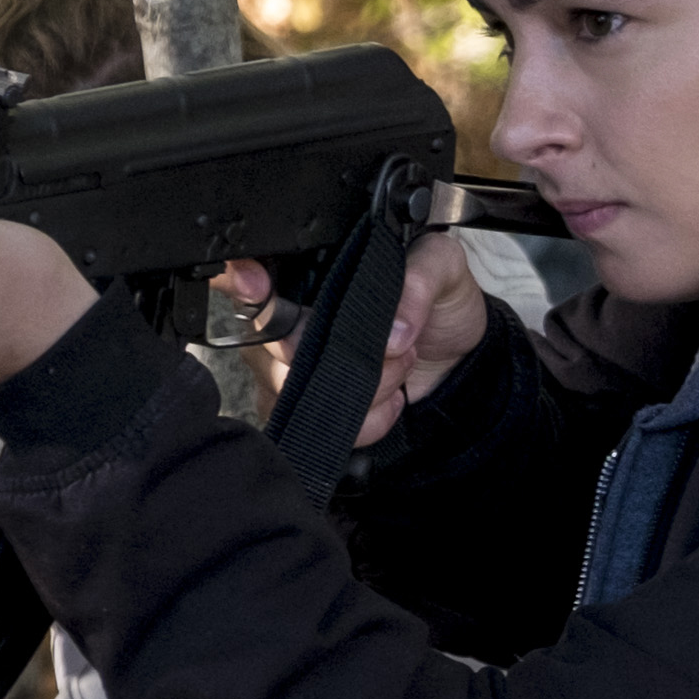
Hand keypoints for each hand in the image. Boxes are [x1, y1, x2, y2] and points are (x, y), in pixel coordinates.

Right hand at [219, 231, 496, 450]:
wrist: (457, 363)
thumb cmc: (437, 306)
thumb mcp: (443, 269)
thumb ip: (420, 278)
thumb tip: (393, 329)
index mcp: (306, 271)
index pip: (248, 273)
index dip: (241, 279)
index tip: (256, 284)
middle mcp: (284, 320)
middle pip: (274, 344)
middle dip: (344, 352)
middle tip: (397, 345)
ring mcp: (287, 370)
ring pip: (296, 390)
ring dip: (365, 386)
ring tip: (401, 363)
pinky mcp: (306, 413)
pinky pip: (320, 429)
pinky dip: (369, 420)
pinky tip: (393, 398)